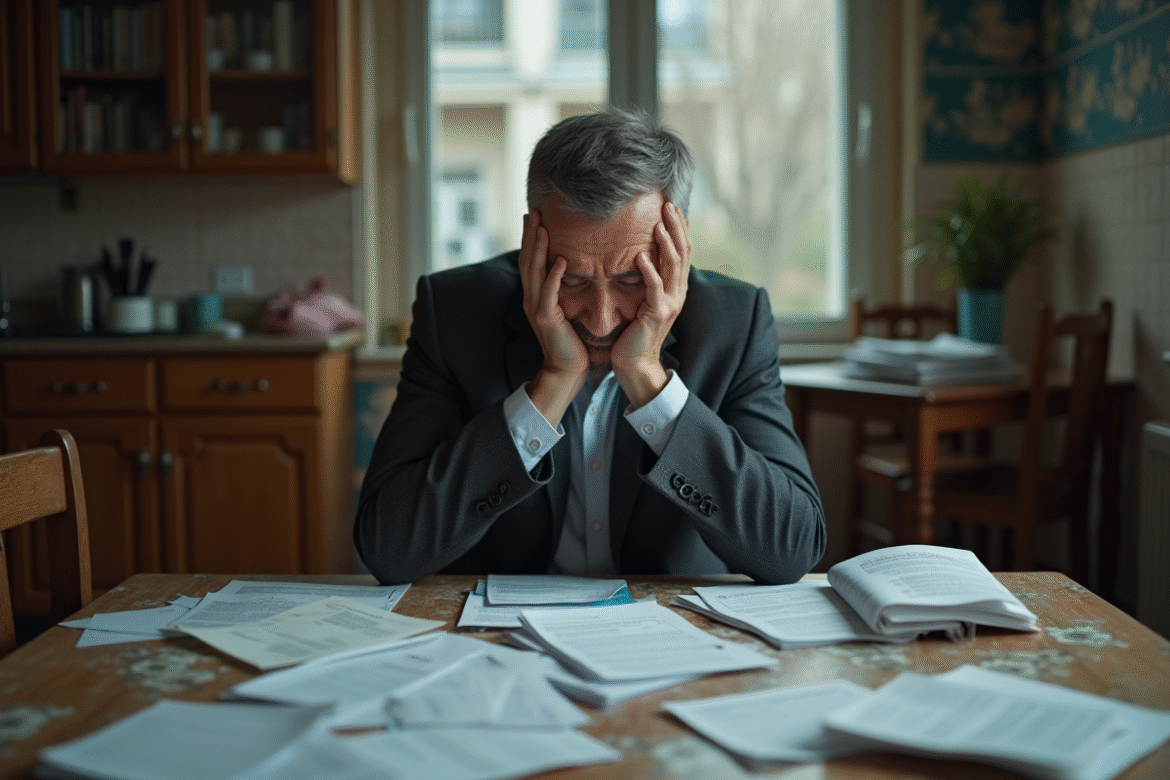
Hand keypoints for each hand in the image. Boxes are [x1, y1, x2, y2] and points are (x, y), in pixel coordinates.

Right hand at [519, 210, 587, 425]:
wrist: (566, 370)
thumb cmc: (571, 342)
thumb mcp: (565, 310)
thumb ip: (563, 290)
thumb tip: (570, 269)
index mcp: (536, 296)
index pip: (531, 260)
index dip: (530, 238)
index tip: (534, 216)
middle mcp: (532, 299)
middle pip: (527, 260)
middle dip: (530, 235)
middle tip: (533, 211)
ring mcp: (537, 309)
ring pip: (535, 273)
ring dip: (537, 249)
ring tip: (542, 227)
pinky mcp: (548, 320)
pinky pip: (549, 294)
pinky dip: (554, 276)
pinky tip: (561, 260)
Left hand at [611, 201, 690, 407]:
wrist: (635, 363)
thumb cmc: (635, 332)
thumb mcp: (646, 300)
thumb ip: (650, 280)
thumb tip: (645, 256)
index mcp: (676, 288)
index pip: (683, 251)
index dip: (680, 228)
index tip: (673, 207)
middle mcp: (677, 293)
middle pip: (682, 252)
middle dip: (676, 227)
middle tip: (669, 205)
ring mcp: (670, 304)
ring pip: (673, 267)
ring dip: (666, 243)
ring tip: (658, 224)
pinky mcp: (657, 314)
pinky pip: (654, 289)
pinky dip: (649, 272)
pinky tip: (640, 258)